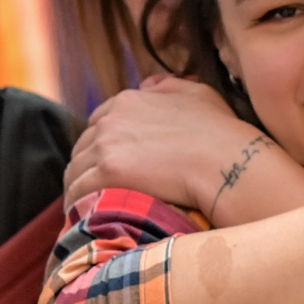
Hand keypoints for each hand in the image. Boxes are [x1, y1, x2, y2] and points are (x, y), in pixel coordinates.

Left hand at [62, 74, 263, 207]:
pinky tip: (85, 218)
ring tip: (88, 208)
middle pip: (83, 147)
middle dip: (88, 167)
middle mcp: (111, 119)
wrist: (228, 162)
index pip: (98, 123)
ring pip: (76, 170)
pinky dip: (78, 204)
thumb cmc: (221, 131)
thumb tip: (148, 85)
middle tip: (97, 190)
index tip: (109, 163)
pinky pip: (79, 191)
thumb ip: (167, 86)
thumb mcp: (198, 93)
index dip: (102, 145)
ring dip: (79, 188)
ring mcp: (107, 146)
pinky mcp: (108, 173)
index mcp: (128, 100)